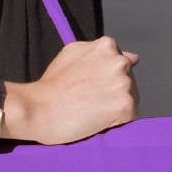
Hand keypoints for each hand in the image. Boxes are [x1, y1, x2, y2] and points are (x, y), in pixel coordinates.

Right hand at [4, 37, 139, 145]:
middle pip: (129, 83)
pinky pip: (133, 119)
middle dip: (115, 95)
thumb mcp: (71, 54)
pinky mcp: (125, 106)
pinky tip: (101, 124)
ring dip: (117, 110)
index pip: (122, 65)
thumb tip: (133, 57)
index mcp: (107, 46)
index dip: (107, 82)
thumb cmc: (50, 86)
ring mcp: (123, 84)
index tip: (93, 91)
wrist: (38, 108)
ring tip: (93, 114)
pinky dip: (120, 125)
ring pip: (132, 101)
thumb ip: (98, 52)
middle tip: (90, 105)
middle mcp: (119, 62)